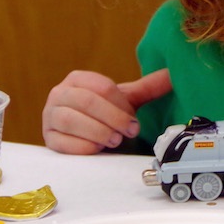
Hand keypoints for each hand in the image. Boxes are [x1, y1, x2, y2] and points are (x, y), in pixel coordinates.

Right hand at [42, 69, 171, 154]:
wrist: (86, 132)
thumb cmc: (105, 112)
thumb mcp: (125, 98)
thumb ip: (147, 87)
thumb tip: (175, 74)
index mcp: (78, 79)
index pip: (102, 87)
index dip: (121, 105)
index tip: (134, 119)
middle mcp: (59, 94)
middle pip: (85, 101)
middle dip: (112, 118)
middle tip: (129, 131)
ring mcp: (49, 116)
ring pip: (69, 120)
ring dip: (97, 131)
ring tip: (114, 140)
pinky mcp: (48, 139)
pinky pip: (60, 142)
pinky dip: (82, 146)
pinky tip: (98, 149)